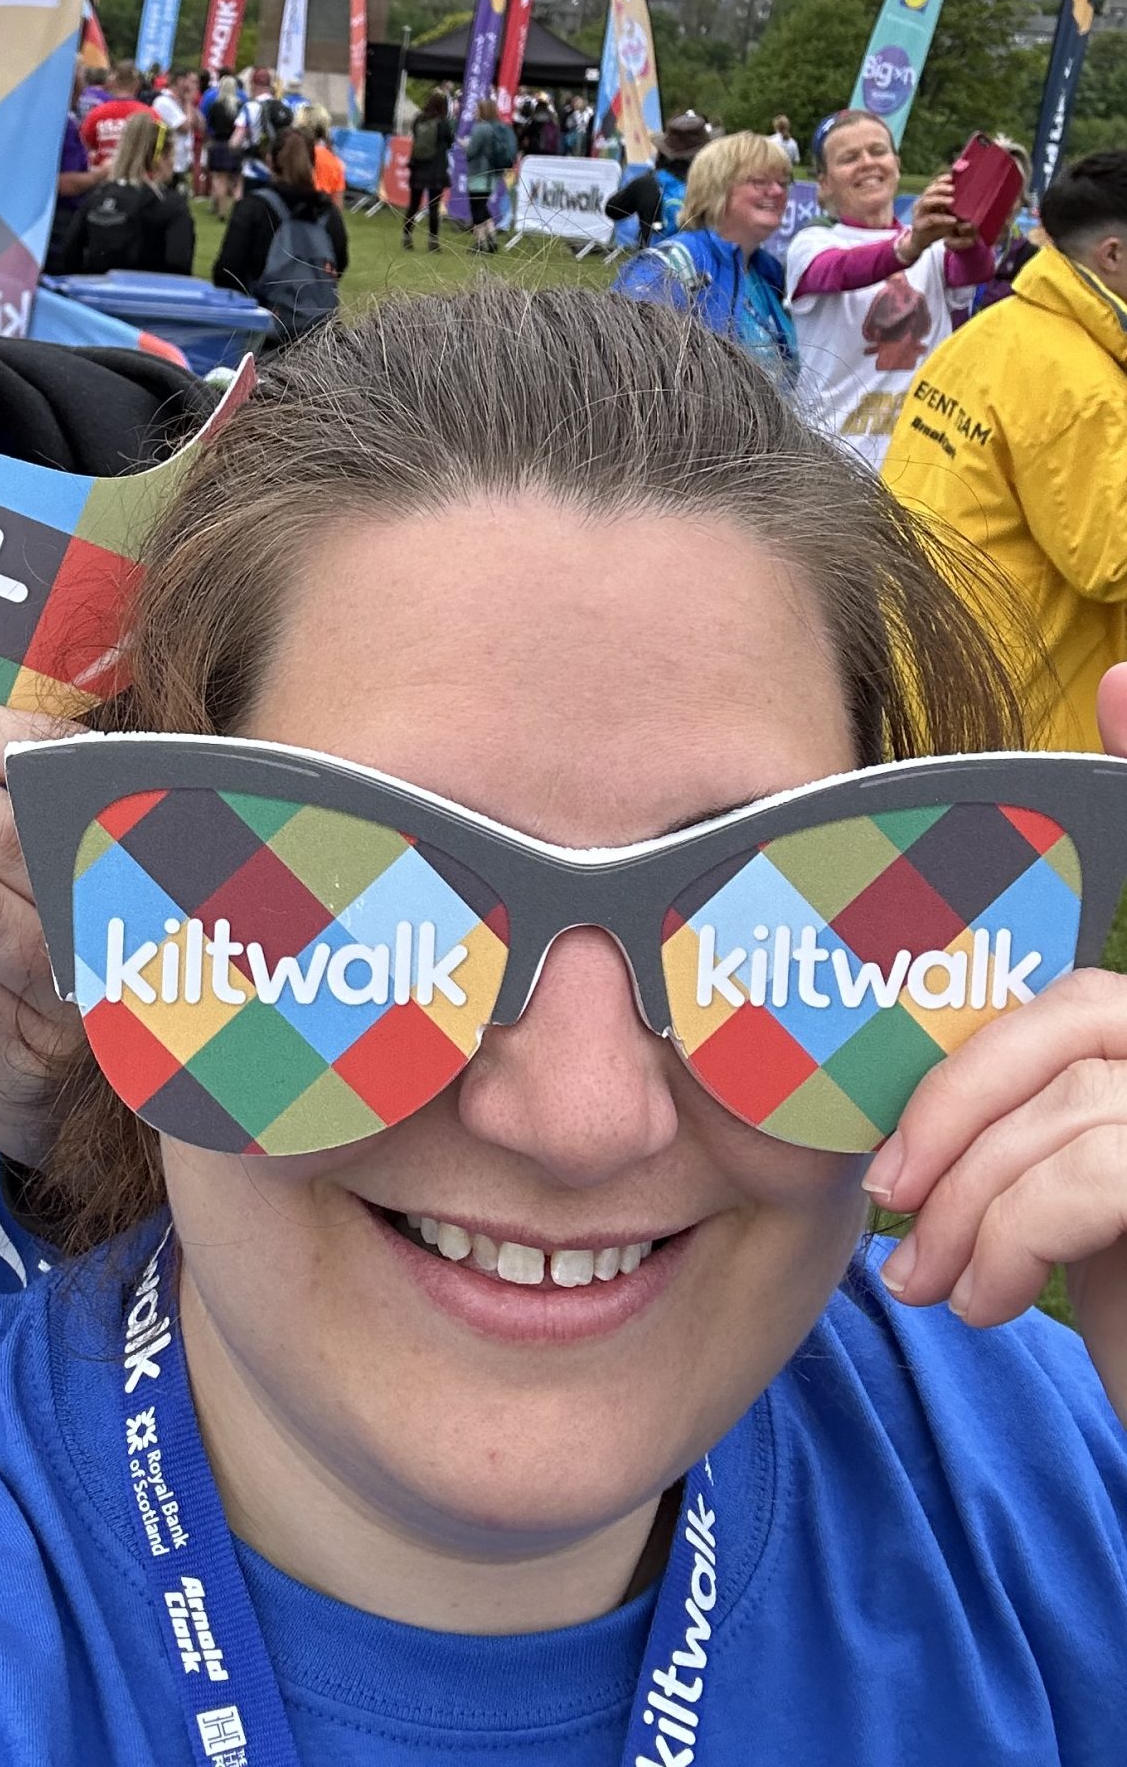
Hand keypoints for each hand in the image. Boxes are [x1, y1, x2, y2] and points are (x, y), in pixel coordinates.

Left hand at [868, 663, 1126, 1418]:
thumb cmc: (1116, 1314)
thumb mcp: (1050, 1194)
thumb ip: (1010, 1103)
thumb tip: (890, 1085)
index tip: (1121, 679)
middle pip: (1072, 1011)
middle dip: (957, 1103)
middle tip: (890, 1203)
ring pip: (1073, 1093)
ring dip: (971, 1196)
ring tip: (934, 1282)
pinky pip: (1100, 1169)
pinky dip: (1011, 1237)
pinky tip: (986, 1303)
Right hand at [900, 172, 978, 260]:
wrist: (920, 242)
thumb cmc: (935, 225)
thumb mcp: (944, 212)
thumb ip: (951, 203)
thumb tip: (970, 194)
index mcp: (927, 197)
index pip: (934, 185)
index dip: (941, 180)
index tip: (952, 178)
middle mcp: (921, 203)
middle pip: (929, 190)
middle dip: (941, 188)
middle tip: (953, 189)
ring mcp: (919, 213)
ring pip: (926, 202)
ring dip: (939, 199)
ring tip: (952, 201)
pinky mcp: (919, 225)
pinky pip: (931, 219)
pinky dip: (942, 218)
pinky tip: (953, 220)